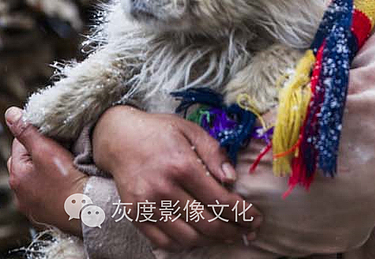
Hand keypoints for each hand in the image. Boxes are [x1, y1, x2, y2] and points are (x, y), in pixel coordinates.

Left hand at [5, 106, 85, 236]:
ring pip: (36, 179)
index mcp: (16, 177)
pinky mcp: (47, 216)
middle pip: (26, 162)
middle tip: (59, 149)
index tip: (54, 137)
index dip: (37, 136)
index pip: (19, 144)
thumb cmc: (66, 181)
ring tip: (64, 166)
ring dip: (45, 171)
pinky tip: (66, 184)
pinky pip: (46, 194)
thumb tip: (10, 113)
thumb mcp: (46, 150)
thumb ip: (28, 131)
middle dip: (39, 153)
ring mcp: (33, 208)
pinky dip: (53, 187)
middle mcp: (20, 195)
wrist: (87, 213)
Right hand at [92, 105, 262, 250]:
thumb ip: (213, 152)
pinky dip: (184, 245)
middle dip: (232, 231)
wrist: (118, 137)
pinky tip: (198, 238)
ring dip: (211, 241)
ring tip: (226, 236)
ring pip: (187, 237)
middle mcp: (163, 188)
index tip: (255, 218)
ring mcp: (147, 204)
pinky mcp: (134, 214)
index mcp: (181, 165)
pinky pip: (163, 242)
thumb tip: (232, 178)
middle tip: (246, 232)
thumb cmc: (158, 132)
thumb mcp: (190, 130)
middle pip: (206, 223)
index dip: (242, 213)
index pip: (220, 199)